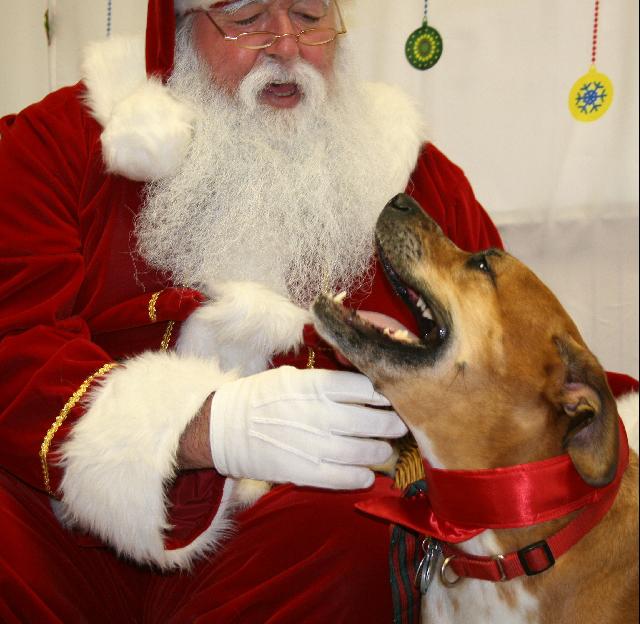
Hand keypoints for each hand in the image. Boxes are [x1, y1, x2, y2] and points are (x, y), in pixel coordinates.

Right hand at [209, 366, 406, 488]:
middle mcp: (317, 413)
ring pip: (360, 451)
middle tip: (398, 426)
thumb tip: (361, 387)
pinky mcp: (302, 471)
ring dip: (379, 452)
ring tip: (384, 450)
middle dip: (389, 424)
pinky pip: (341, 477)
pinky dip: (359, 477)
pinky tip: (366, 475)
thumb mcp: (291, 376)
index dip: (382, 394)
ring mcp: (310, 444)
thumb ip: (325, 382)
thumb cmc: (259, 397)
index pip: (362, 388)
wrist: (223, 427)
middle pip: (368, 419)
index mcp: (313, 386)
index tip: (390, 399)